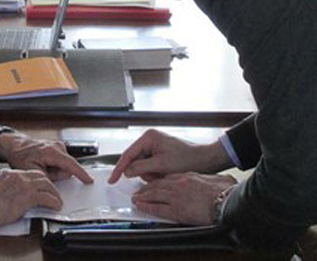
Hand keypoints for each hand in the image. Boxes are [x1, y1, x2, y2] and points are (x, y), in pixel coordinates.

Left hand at [0, 133, 92, 184]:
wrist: (15, 146)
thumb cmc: (20, 156)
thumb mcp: (32, 171)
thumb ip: (49, 177)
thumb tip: (63, 178)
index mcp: (51, 151)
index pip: (71, 164)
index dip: (81, 174)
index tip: (89, 180)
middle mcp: (57, 146)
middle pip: (67, 167)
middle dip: (58, 174)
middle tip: (44, 172)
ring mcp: (58, 146)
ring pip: (64, 165)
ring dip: (55, 170)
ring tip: (42, 166)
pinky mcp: (58, 147)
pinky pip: (61, 162)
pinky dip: (54, 166)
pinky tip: (44, 164)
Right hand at [0, 168, 61, 224]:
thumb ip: (2, 190)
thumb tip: (7, 196)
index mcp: (7, 174)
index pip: (27, 174)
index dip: (36, 181)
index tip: (39, 186)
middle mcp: (18, 176)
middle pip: (40, 176)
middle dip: (48, 185)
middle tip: (52, 193)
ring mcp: (25, 185)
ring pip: (47, 185)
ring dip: (54, 193)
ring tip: (57, 201)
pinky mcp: (29, 196)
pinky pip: (47, 198)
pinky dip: (53, 202)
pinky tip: (55, 207)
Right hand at [109, 129, 227, 183]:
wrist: (204, 160)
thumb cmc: (187, 158)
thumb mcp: (161, 164)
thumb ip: (141, 167)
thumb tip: (127, 171)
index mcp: (148, 137)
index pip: (128, 154)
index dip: (119, 169)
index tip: (113, 180)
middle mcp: (149, 140)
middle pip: (135, 161)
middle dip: (144, 172)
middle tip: (157, 175)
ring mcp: (154, 147)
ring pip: (142, 167)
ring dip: (151, 174)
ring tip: (165, 173)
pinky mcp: (159, 154)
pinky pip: (150, 168)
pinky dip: (156, 174)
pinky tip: (166, 173)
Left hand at [133, 172, 236, 224]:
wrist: (226, 201)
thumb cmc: (225, 191)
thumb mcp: (215, 179)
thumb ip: (208, 179)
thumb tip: (213, 179)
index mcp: (187, 176)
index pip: (167, 177)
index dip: (158, 181)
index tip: (152, 183)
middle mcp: (178, 184)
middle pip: (157, 185)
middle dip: (146, 188)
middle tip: (139, 191)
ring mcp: (176, 196)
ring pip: (154, 194)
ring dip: (143, 196)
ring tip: (136, 198)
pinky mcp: (176, 210)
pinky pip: (157, 208)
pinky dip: (146, 206)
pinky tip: (140, 205)